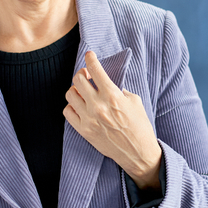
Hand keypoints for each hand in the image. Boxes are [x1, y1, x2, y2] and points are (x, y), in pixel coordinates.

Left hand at [64, 51, 162, 188]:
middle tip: (87, 76)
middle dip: (82, 73)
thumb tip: (105, 82)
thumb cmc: (139, 126)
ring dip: (76, 89)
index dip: (90, 59)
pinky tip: (80, 106)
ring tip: (84, 92)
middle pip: (78, 79)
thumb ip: (118, 89)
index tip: (90, 55)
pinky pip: (67, 111)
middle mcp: (98, 106)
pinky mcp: (83, 130)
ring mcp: (88, 119)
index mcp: (112, 96)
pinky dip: (71, 106)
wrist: (137, 153)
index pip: (95, 70)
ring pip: (70, 94)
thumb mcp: (134, 101)